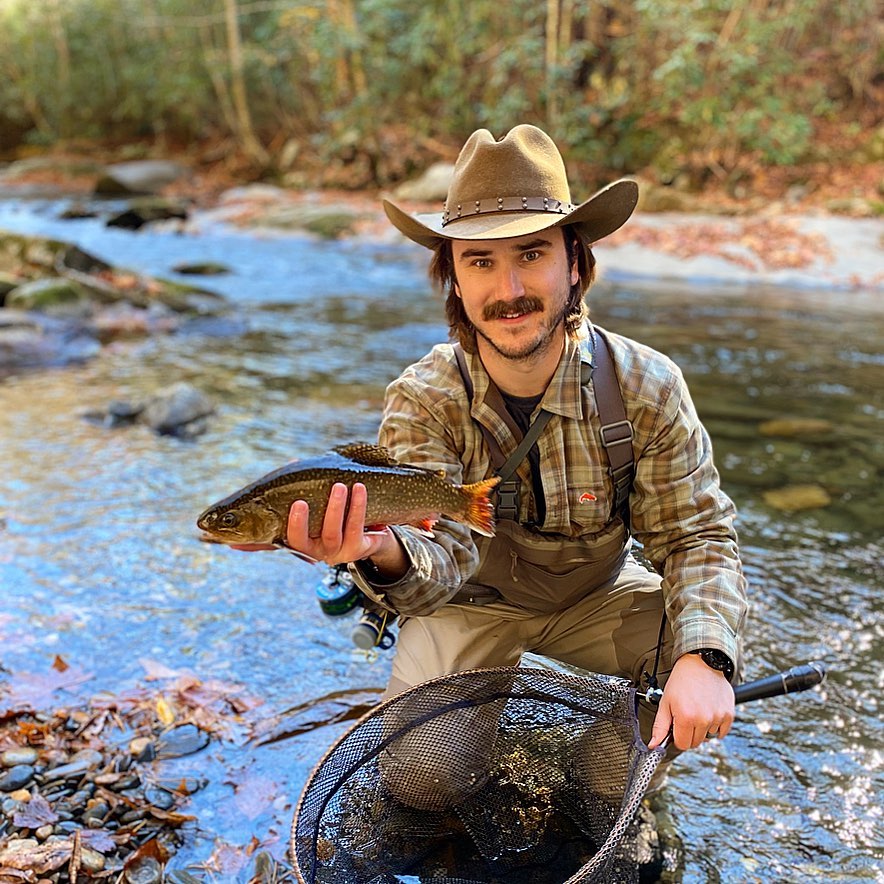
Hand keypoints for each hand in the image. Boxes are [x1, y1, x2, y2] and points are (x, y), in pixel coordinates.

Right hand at [231, 483, 405, 573]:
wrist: (371, 535)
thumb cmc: (338, 516)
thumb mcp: (321, 503)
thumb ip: (305, 487)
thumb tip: (293, 462)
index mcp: (299, 540)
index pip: (277, 539)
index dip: (263, 538)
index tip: (271, 517)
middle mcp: (314, 551)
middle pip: (301, 541)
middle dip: (299, 522)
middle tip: (300, 501)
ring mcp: (335, 552)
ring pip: (332, 533)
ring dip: (335, 508)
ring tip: (340, 485)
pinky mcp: (357, 549)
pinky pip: (356, 527)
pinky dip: (358, 506)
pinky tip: (359, 488)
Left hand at [648, 653, 734, 750]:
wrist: (700, 664)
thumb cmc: (681, 681)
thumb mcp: (665, 702)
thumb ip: (660, 726)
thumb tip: (654, 745)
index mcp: (686, 717)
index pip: (682, 745)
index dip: (677, 737)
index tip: (677, 727)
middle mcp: (703, 719)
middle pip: (695, 743)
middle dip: (689, 733)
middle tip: (687, 715)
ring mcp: (718, 717)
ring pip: (708, 737)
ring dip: (702, 728)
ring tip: (698, 709)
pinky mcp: (729, 714)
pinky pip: (721, 732)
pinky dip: (715, 726)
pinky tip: (708, 711)